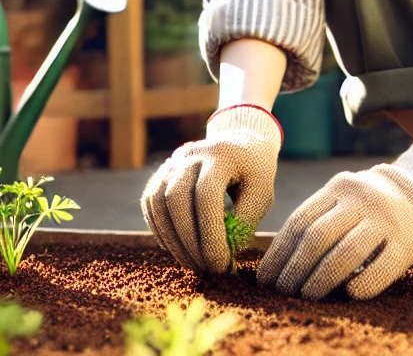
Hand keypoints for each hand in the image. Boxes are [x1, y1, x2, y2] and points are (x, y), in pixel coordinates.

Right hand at [140, 106, 281, 273]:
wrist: (239, 144)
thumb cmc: (254, 173)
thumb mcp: (261, 193)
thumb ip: (244, 221)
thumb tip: (224, 253)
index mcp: (220, 154)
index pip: (206, 195)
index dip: (210, 234)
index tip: (222, 264)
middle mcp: (190, 155)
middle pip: (176, 198)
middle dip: (188, 240)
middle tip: (206, 269)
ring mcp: (171, 163)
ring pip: (158, 202)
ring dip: (172, 239)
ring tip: (193, 265)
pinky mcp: (160, 174)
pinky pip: (150, 204)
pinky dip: (160, 230)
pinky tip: (177, 250)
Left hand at [257, 140, 412, 299]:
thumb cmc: (365, 209)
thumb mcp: (341, 202)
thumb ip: (316, 221)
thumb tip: (277, 264)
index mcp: (337, 188)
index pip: (299, 221)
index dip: (280, 253)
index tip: (266, 278)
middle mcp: (360, 199)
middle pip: (318, 236)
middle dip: (296, 268)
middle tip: (285, 291)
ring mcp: (385, 219)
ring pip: (346, 252)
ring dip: (322, 279)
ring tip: (308, 296)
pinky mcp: (407, 242)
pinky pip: (382, 267)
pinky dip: (363, 283)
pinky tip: (349, 294)